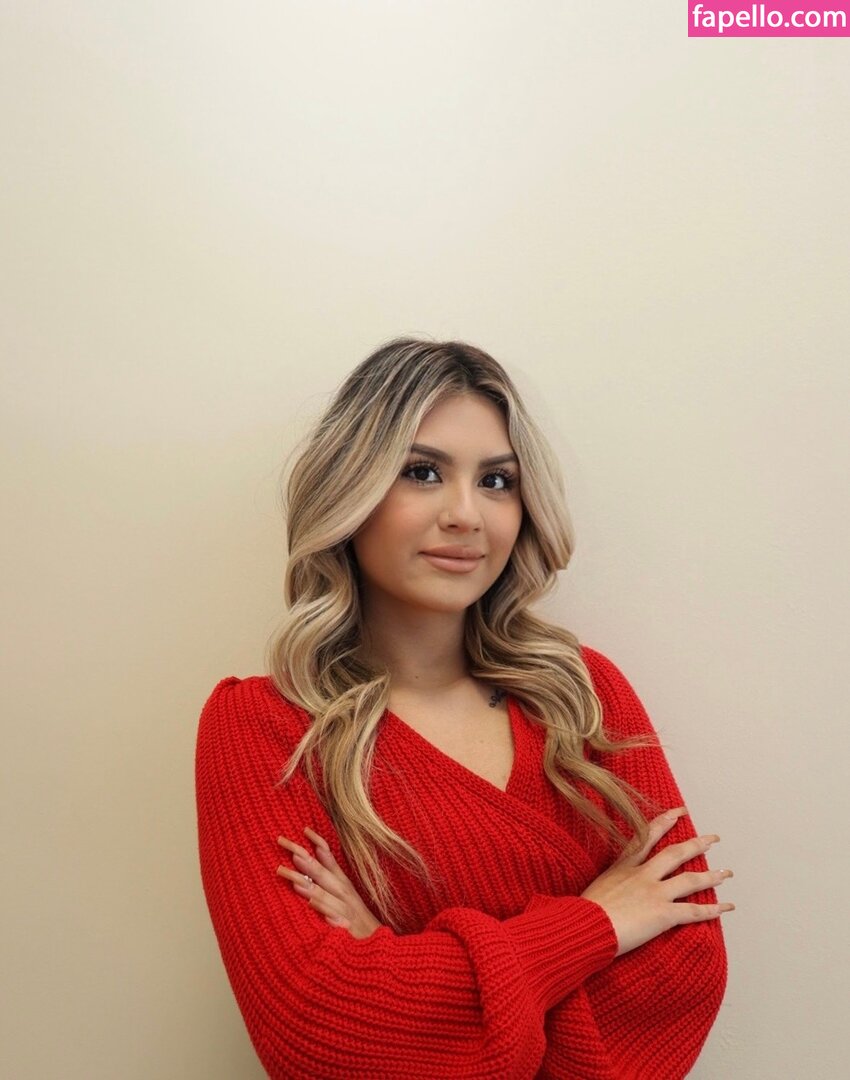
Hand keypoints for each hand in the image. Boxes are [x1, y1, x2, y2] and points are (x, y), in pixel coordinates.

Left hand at [277, 826, 382, 938]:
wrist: (377, 941)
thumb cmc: (356, 915)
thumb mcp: (345, 888)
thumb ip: (331, 869)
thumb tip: (316, 849)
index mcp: (342, 881)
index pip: (329, 858)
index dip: (318, 843)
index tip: (304, 829)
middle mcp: (344, 893)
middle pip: (322, 874)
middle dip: (305, 861)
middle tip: (288, 850)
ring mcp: (346, 911)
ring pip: (325, 897)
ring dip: (311, 888)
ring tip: (296, 881)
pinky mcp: (348, 930)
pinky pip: (335, 920)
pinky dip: (325, 912)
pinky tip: (314, 906)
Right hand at [580, 807, 734, 957]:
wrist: (585, 925)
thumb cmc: (583, 911)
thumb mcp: (595, 887)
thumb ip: (610, 884)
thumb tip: (611, 890)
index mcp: (623, 867)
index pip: (647, 838)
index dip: (664, 823)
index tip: (678, 812)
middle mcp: (643, 875)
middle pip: (675, 854)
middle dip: (697, 845)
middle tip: (713, 839)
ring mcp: (654, 893)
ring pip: (690, 880)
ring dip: (711, 876)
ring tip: (726, 873)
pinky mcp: (663, 914)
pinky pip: (693, 911)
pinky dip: (713, 910)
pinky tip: (726, 907)